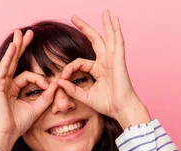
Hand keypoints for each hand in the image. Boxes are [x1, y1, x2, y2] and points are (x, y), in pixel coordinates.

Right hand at [0, 29, 59, 150]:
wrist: (7, 133)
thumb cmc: (18, 124)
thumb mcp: (37, 108)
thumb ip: (46, 96)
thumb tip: (56, 85)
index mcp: (13, 89)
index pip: (27, 76)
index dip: (40, 79)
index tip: (48, 85)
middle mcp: (5, 84)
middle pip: (15, 61)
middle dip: (22, 47)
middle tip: (28, 33)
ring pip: (9, 61)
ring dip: (16, 46)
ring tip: (20, 33)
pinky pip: (4, 67)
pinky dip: (9, 56)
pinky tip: (14, 46)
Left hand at [56, 10, 149, 126]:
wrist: (121, 109)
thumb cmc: (107, 104)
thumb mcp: (85, 96)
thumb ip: (72, 89)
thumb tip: (58, 82)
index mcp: (98, 70)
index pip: (80, 62)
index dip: (69, 68)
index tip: (61, 77)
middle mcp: (106, 62)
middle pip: (95, 40)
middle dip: (85, 28)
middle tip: (74, 17)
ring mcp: (113, 60)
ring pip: (108, 37)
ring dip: (106, 24)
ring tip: (105, 12)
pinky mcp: (119, 60)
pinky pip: (118, 42)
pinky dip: (116, 31)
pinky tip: (115, 21)